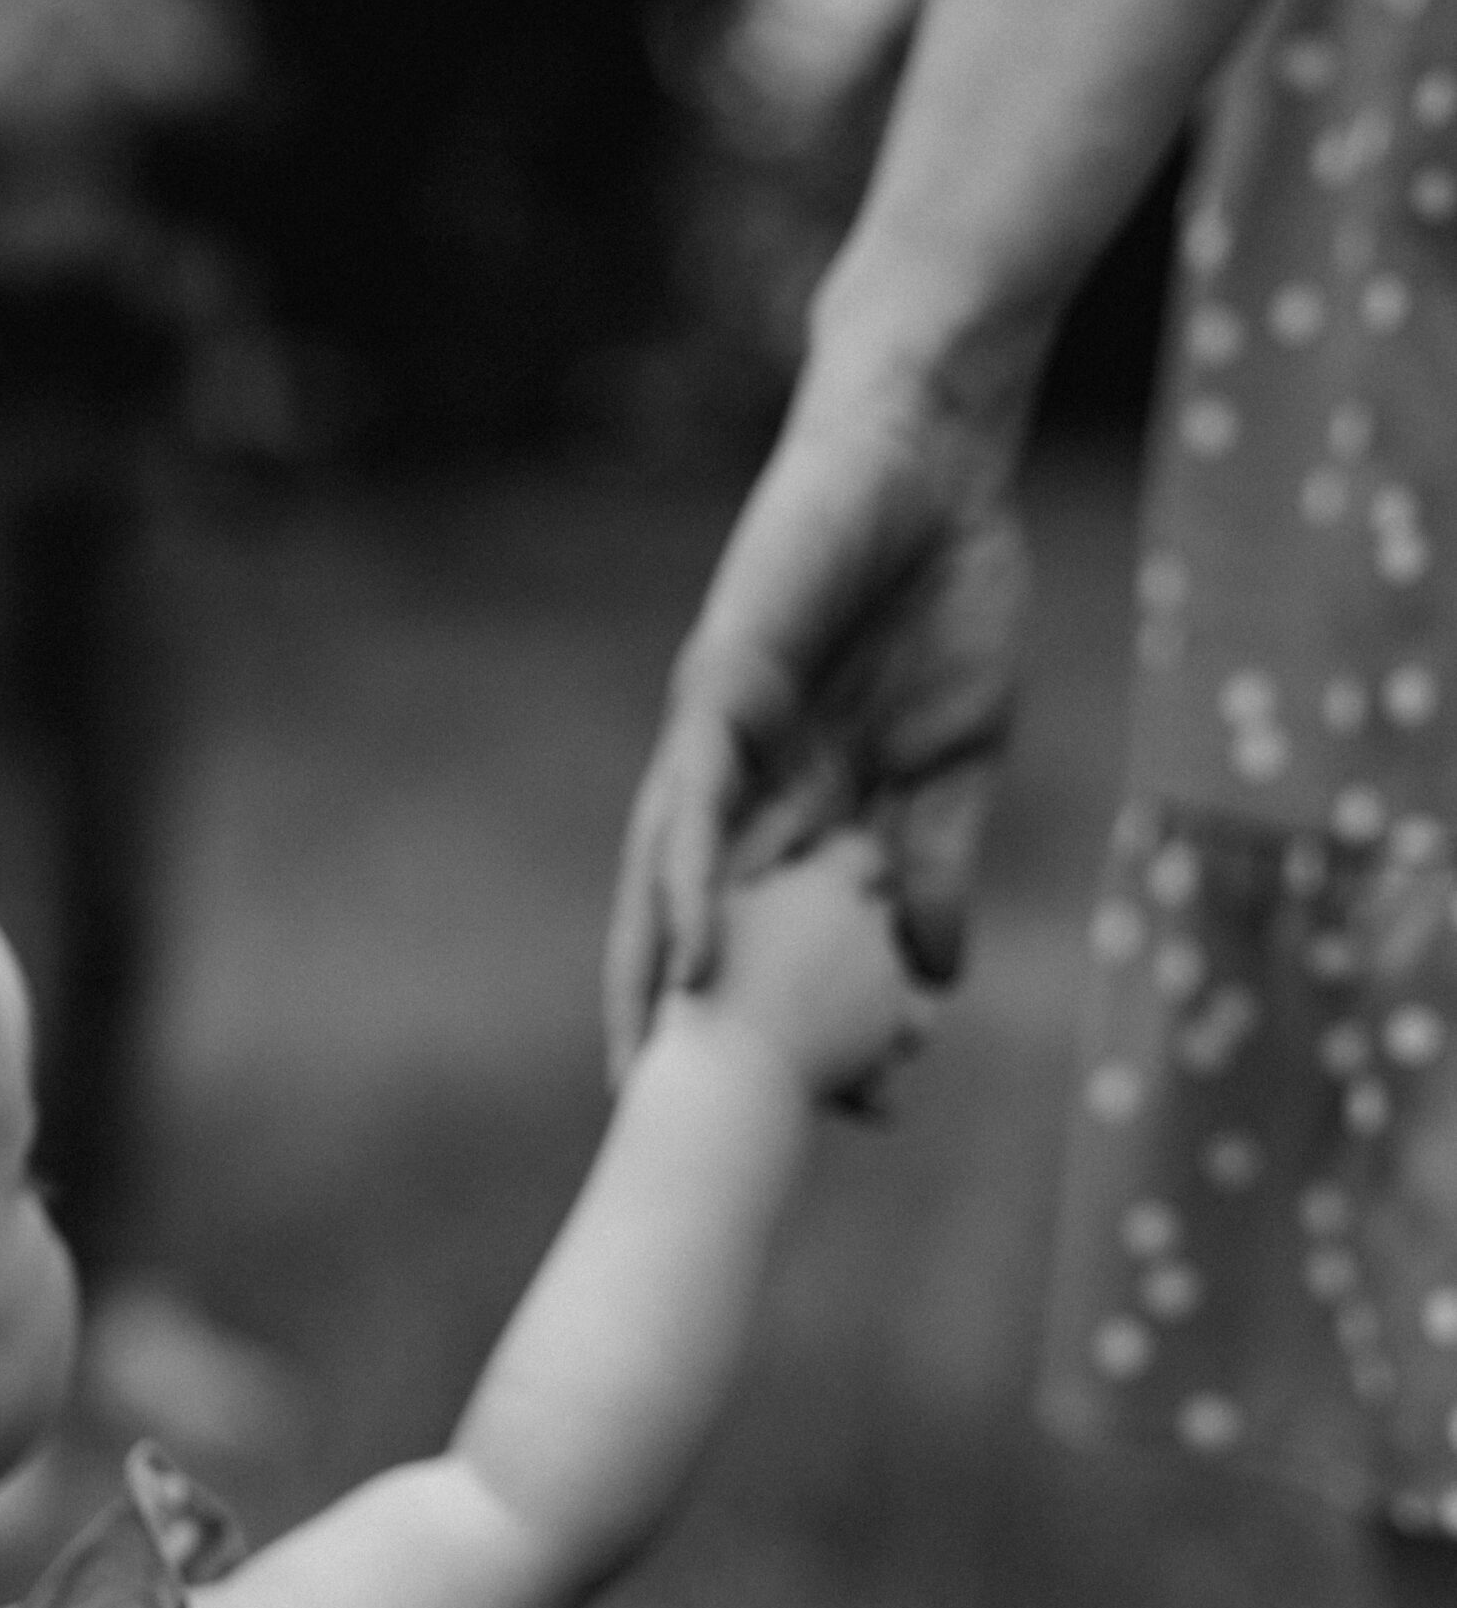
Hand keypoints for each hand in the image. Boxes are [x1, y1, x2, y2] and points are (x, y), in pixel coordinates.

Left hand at [604, 368, 1029, 1081]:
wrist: (935, 463)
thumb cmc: (945, 596)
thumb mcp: (956, 760)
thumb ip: (934, 864)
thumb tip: (931, 983)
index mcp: (799, 809)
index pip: (784, 939)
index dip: (798, 1025)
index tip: (848, 1119)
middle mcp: (740, 791)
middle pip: (701, 929)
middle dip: (693, 1031)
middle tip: (677, 1144)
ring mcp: (719, 745)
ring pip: (672, 884)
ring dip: (661, 984)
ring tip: (652, 1079)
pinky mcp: (719, 693)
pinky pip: (694, 807)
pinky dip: (691, 885)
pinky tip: (693, 960)